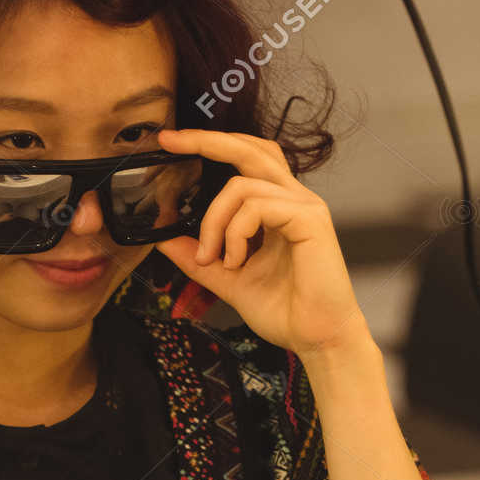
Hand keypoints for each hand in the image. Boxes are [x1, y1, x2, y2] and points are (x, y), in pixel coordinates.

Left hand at [154, 128, 371, 362]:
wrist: (316, 339)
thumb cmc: (286, 311)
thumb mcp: (228, 279)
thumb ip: (199, 257)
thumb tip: (162, 238)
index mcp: (277, 207)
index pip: (246, 159)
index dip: (211, 145)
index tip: (170, 144)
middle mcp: (293, 199)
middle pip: (250, 148)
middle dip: (206, 140)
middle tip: (170, 143)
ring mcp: (304, 206)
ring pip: (241, 186)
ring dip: (214, 222)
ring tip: (215, 260)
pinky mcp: (310, 220)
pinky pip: (257, 207)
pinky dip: (235, 233)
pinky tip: (236, 262)